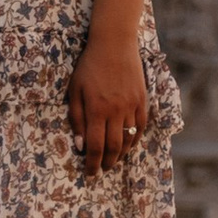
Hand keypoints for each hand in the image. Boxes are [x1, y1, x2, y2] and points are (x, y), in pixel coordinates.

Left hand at [67, 38, 147, 175]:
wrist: (114, 44)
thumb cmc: (89, 66)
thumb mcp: (75, 90)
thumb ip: (76, 118)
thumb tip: (79, 145)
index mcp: (96, 110)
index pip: (95, 146)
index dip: (92, 163)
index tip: (89, 173)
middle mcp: (115, 111)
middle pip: (113, 147)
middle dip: (107, 163)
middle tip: (102, 170)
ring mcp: (131, 106)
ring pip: (129, 139)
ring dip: (121, 154)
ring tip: (114, 160)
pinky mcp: (142, 101)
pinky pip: (141, 127)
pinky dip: (135, 139)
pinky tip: (128, 144)